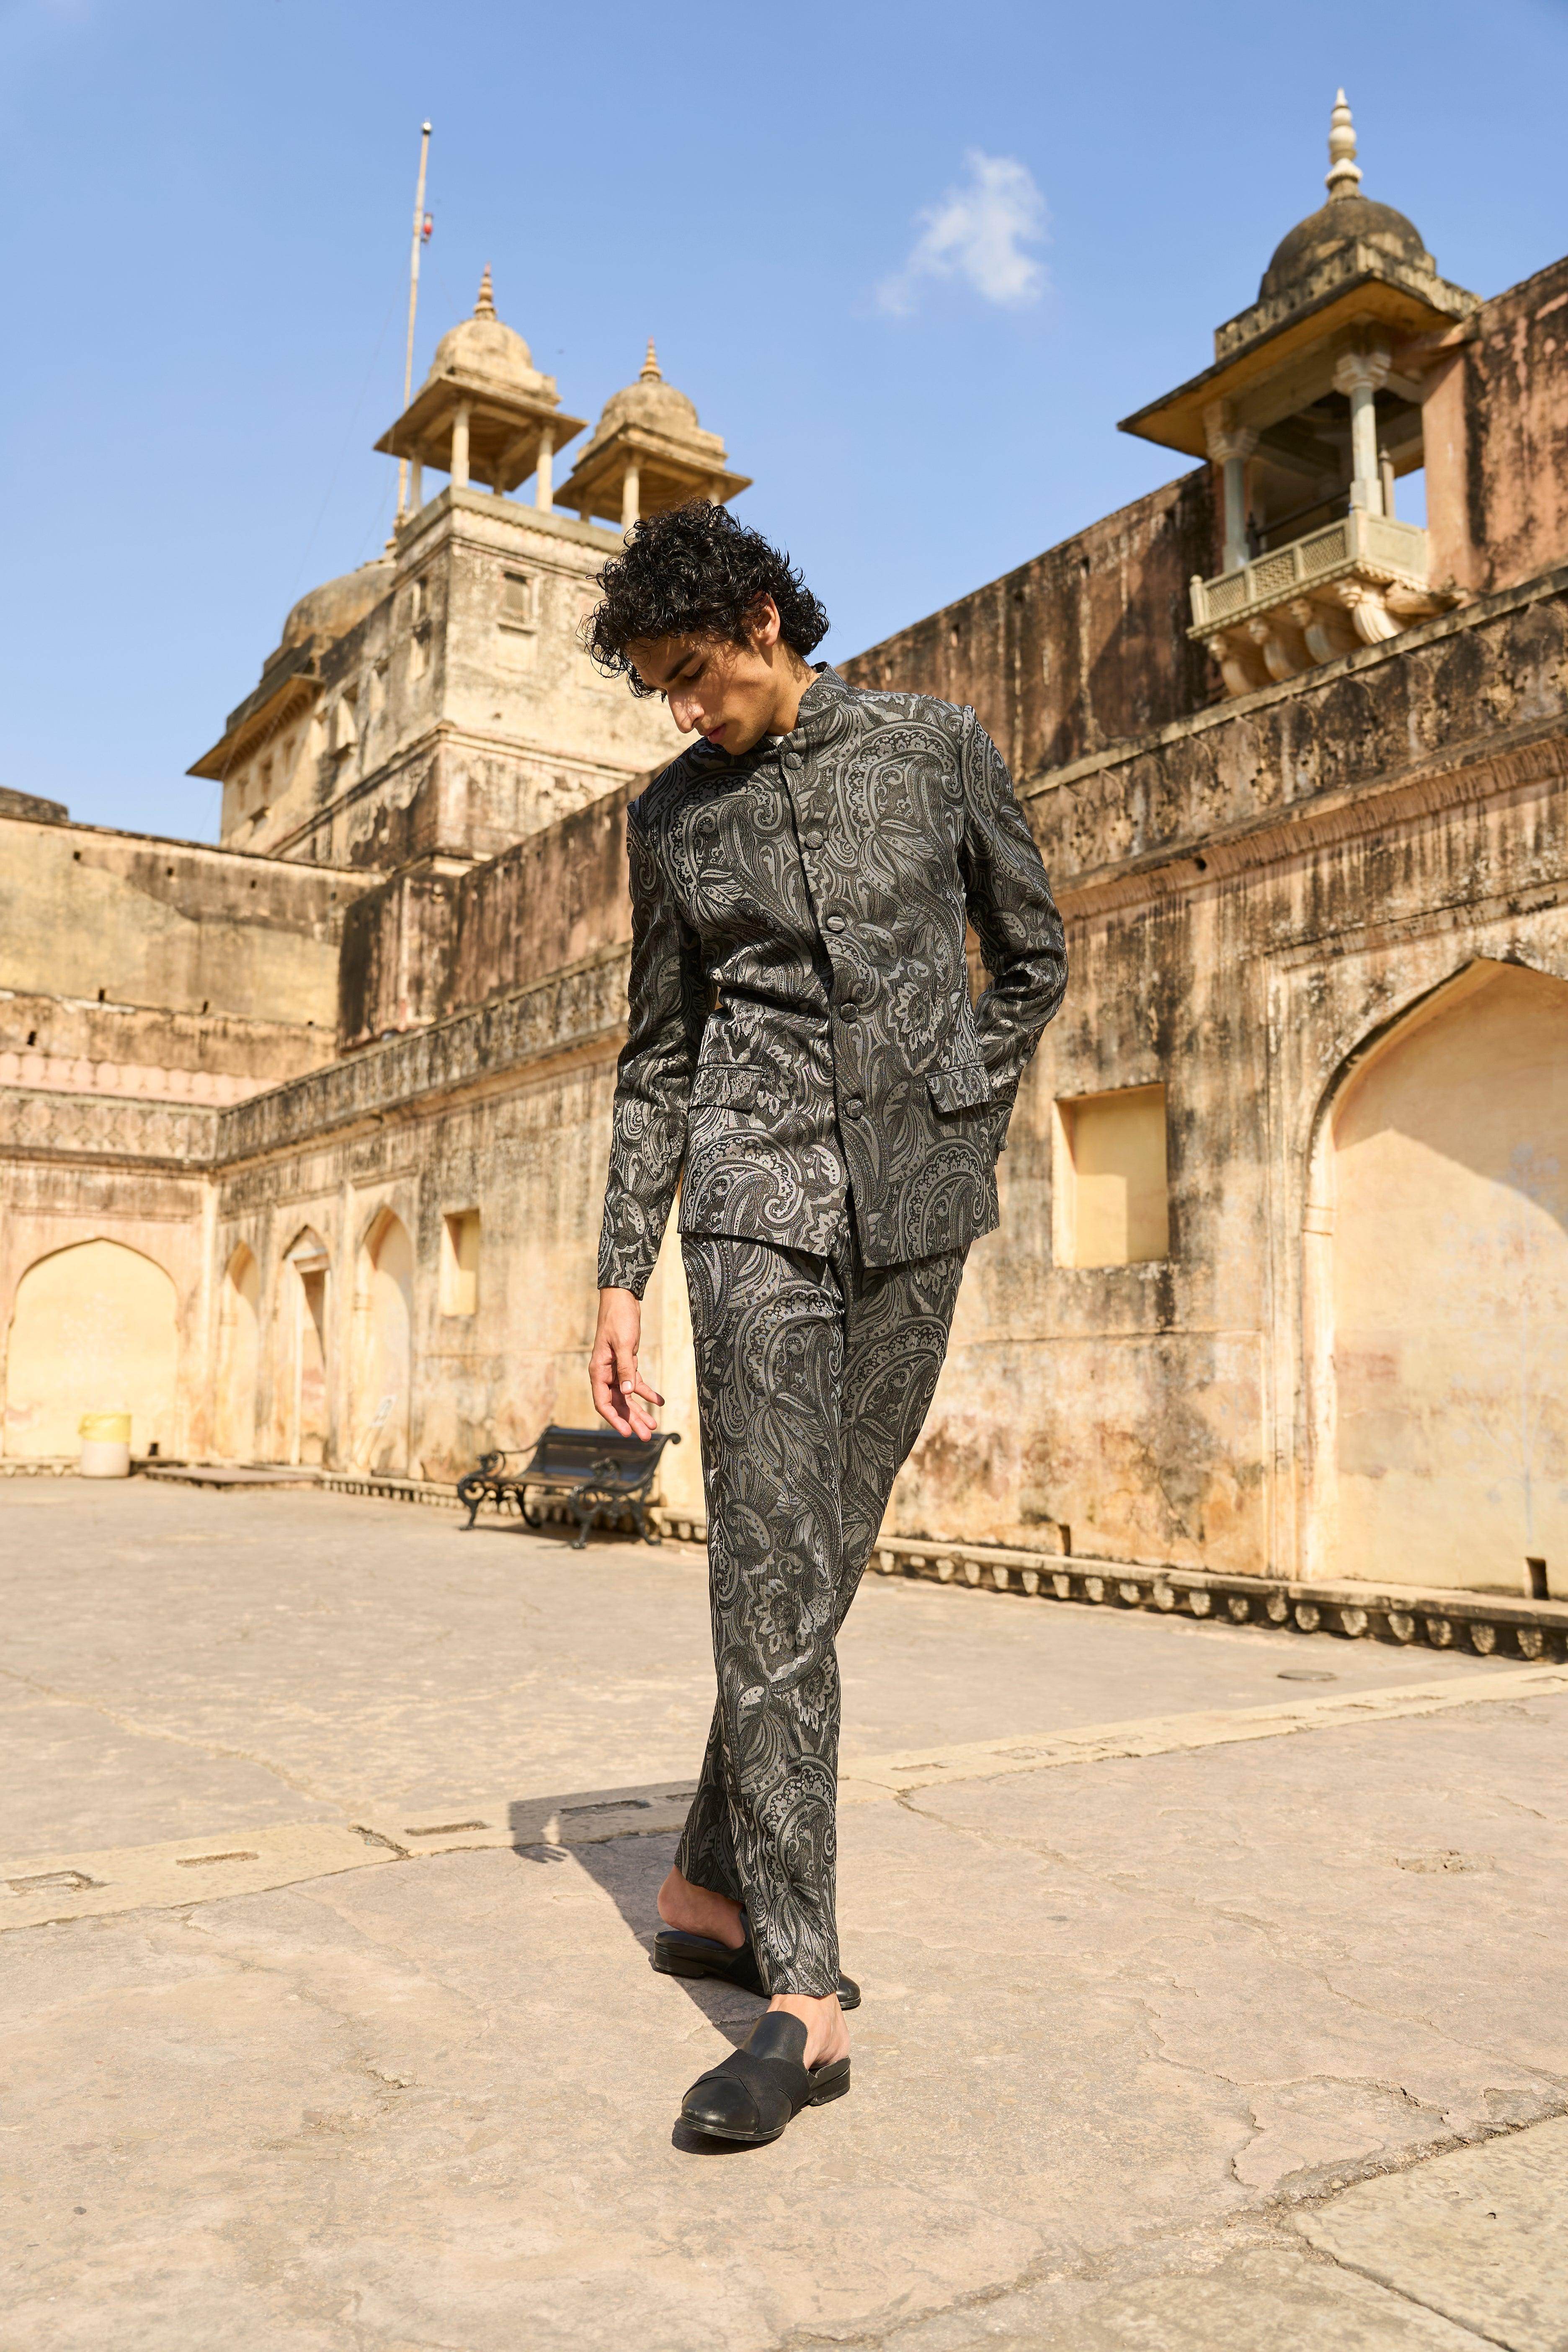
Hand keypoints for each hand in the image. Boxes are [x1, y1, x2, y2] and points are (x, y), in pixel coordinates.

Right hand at [589, 1287, 663, 1439]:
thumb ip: (626, 1369)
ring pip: (628, 1396)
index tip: (627, 1433)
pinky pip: (636, 1383)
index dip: (615, 1420)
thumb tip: (628, 1393)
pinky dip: (647, 1393)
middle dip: (632, 1420)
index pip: (603, 1403)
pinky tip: (660, 1402)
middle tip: (647, 1436)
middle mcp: (605, 1373)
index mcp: (599, 1371)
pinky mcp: (627, 1363)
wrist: (622, 1299)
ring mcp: (616, 1369)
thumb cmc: (619, 1319)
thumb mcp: (623, 1344)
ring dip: (640, 1410)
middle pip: (618, 1404)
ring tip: (654, 1425)